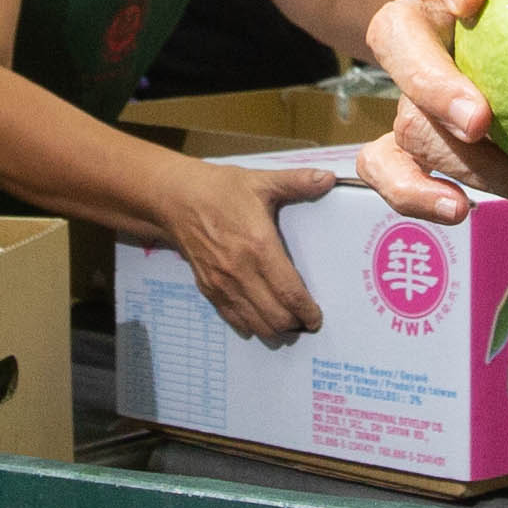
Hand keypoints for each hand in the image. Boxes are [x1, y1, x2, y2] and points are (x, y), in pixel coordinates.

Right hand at [161, 156, 339, 343]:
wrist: (177, 199)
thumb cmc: (221, 189)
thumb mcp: (262, 181)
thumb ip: (297, 182)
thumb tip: (330, 178)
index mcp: (260, 247)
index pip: (289, 292)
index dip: (307, 311)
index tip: (317, 318)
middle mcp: (241, 271)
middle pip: (275, 316)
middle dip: (295, 324)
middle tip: (306, 320)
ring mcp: (222, 284)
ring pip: (255, 324)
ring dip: (274, 329)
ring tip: (287, 323)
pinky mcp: (208, 288)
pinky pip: (233, 319)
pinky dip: (251, 325)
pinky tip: (261, 320)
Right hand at [358, 0, 507, 222]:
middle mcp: (432, 13)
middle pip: (395, 31)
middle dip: (429, 79)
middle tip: (483, 119)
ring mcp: (422, 72)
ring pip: (404, 113)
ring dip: (450, 157)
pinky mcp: (423, 124)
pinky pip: (394, 160)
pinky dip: (413, 189)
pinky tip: (464, 211)